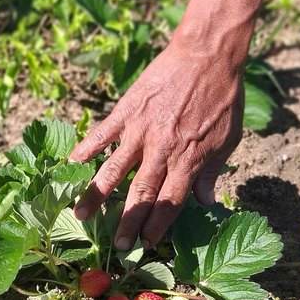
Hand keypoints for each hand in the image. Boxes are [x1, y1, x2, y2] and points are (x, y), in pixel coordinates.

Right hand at [70, 43, 243, 250]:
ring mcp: (140, 130)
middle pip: (140, 194)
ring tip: (81, 215)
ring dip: (97, 195)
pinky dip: (86, 149)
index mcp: (188, 159)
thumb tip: (206, 202)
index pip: (169, 202)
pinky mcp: (126, 109)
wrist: (207, 55)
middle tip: (115, 245)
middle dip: (127, 223)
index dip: (157, 225)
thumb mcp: (227, 139)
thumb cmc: (223, 98)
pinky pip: (102, 133)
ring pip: (114, 170)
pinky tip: (71, 165)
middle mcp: (161, 149)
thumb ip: (212, 172)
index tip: (146, 244)